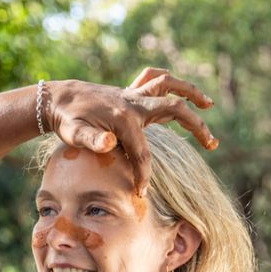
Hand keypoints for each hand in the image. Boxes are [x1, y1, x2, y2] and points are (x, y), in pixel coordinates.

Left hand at [45, 67, 216, 195]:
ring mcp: (133, 95)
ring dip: (191, 92)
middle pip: (174, 110)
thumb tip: (109, 142)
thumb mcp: (74, 132)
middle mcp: (134, 103)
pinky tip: (182, 92)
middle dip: (196, 127)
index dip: (143, 175)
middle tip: (212, 144)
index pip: (142, 152)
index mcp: (124, 119)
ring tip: (209, 104)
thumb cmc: (67, 119)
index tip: (142, 192)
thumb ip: (92, 139)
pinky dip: (170, 83)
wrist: (58, 98)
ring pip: (169, 86)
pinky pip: (155, 80)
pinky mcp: (130, 92)